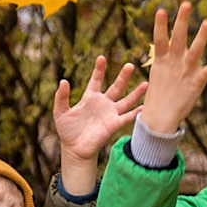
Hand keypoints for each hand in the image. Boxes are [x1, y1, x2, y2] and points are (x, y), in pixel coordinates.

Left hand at [53, 54, 145, 195]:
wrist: (74, 149)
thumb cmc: (67, 131)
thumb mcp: (60, 112)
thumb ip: (61, 97)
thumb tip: (63, 81)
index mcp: (90, 98)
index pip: (96, 80)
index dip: (99, 69)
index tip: (102, 57)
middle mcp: (103, 103)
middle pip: (116, 87)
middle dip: (123, 76)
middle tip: (130, 65)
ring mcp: (110, 114)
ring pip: (126, 100)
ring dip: (136, 93)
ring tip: (146, 83)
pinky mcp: (113, 125)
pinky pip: (127, 117)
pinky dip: (136, 113)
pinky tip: (144, 107)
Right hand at [137, 2, 206, 137]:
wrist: (161, 117)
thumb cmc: (158, 94)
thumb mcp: (158, 72)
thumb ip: (164, 57)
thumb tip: (165, 44)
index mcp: (162, 60)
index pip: (160, 38)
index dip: (160, 24)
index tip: (162, 9)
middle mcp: (174, 62)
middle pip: (178, 37)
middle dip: (182, 20)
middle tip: (186, 4)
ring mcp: (186, 70)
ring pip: (195, 50)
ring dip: (202, 36)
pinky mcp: (197, 81)